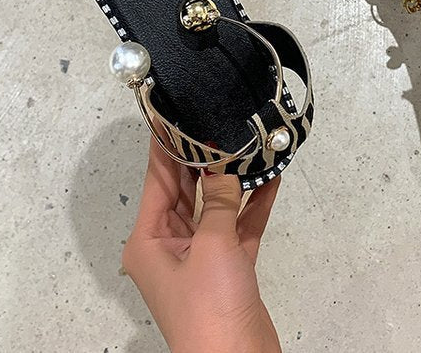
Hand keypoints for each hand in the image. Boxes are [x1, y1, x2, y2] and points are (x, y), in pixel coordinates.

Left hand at [122, 136, 281, 352]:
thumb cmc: (210, 307)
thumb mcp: (211, 245)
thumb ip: (218, 201)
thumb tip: (224, 167)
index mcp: (150, 240)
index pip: (157, 179)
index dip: (166, 145)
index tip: (174, 113)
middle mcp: (170, 245)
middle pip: (186, 190)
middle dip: (204, 158)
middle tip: (219, 121)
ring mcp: (201, 257)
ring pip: (215, 206)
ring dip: (233, 180)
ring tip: (248, 143)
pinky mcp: (229, 267)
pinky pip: (239, 226)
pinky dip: (253, 205)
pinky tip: (270, 178)